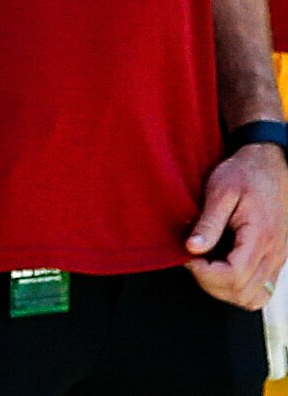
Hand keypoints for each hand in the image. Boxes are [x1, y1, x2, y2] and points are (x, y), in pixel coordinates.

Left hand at [187, 142, 287, 309]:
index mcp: (260, 237)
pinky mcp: (274, 260)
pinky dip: (239, 289)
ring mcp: (277, 260)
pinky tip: (220, 269)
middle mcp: (273, 254)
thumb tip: (192, 249)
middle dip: (210, 283)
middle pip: (242, 292)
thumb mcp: (220, 191)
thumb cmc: (244, 174)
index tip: (188, 257)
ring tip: (206, 267)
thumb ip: (208, 223)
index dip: (205, 274)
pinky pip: (260, 290)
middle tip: (193, 261)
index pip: (234, 275)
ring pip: (253, 298)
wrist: (271, 167)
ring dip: (224, 291)